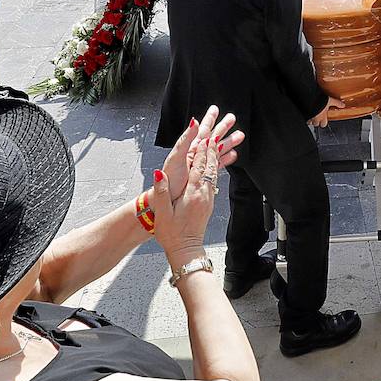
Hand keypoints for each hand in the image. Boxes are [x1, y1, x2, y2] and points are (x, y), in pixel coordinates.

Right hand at [151, 106, 240, 263]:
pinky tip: (215, 164)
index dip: (202, 150)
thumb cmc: (172, 234)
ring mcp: (208, 199)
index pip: (199, 166)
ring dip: (217, 155)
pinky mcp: (209, 203)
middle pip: (210, 165)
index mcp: (192, 194)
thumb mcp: (164, 213)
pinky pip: (214, 181)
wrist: (185, 250)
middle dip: (214, 147)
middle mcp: (204, 194)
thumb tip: (159, 174)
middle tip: (219, 131)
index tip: (205, 135)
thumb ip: (163, 192)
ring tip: (221, 142)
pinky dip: (216, 168)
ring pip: (215, 172)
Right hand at [307, 95, 345, 127]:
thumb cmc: (319, 101)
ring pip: (309, 122)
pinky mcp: (304, 114)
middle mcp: (315, 118)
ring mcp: (309, 117)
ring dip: (310, 119)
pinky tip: (306, 112)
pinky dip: (305, 116)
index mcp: (322, 116)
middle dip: (316, 121)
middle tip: (318, 116)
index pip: (323, 124)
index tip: (324, 119)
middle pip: (316, 124)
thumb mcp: (330, 100)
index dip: (323, 122)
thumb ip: (337, 103)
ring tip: (312, 114)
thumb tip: (343, 105)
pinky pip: (304, 117)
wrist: (309, 98)